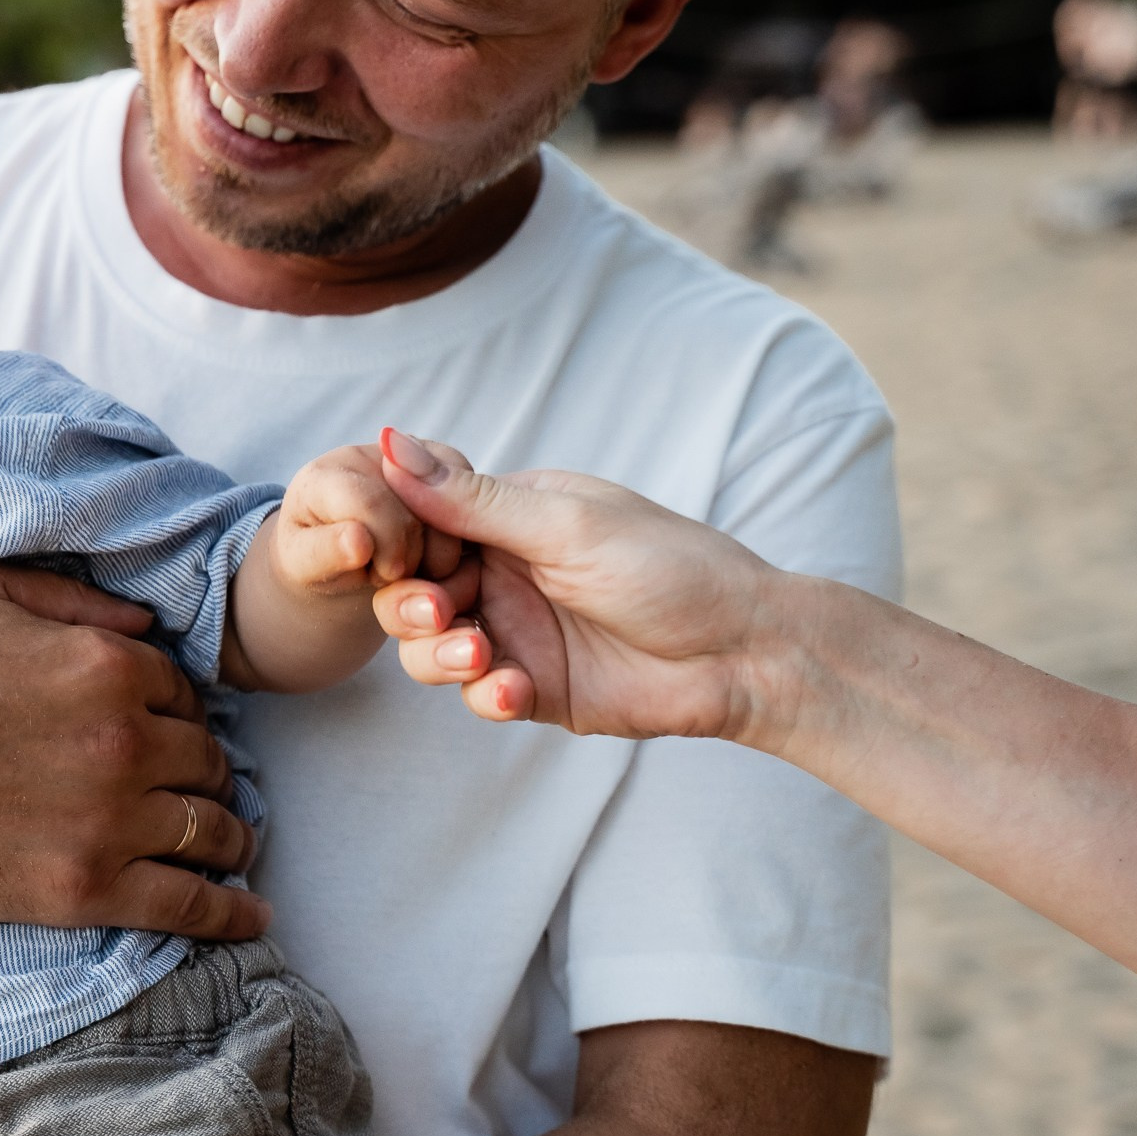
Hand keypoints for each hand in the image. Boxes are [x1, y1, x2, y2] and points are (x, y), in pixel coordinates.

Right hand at [0, 563, 270, 937]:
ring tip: (235, 845)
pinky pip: (187, 904)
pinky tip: (253, 914)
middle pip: (207, 759)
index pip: (183, 690)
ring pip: (210, 828)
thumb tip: (141, 625)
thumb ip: (70, 603)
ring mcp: (111, 819)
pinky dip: (231, 910)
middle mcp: (127, 739)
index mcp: (107, 665)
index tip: (172, 728)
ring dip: (231, 835)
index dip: (180, 710)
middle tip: (204, 787)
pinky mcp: (85, 890)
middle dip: (209, 771)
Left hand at [271, 443, 463, 594]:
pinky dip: (461, 542)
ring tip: (406, 568)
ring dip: (440, 554)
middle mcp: (372, 455)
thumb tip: (357, 541)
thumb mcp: (308, 567)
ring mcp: (415, 457)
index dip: (385, 544)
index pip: (368, 501)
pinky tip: (431, 557)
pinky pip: (477, 501)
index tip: (383, 578)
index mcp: (326, 474)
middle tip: (391, 576)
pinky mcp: (448, 469)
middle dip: (413, 554)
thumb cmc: (319, 564)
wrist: (342, 559)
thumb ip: (325, 554)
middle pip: (418, 504)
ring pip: (455, 504)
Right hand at [371, 431, 784, 739]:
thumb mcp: (566, 526)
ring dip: (438, 656)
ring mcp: (516, 632)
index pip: (422, 522)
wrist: (745, 653)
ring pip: (429, 648)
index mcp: (510, 517)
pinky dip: (485, 695)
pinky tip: (515, 690)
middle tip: (436, 613)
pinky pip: (477, 694)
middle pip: (412, 589)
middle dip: (410, 604)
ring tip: (478, 659)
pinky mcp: (532, 688)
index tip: (391, 555)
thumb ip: (472, 499)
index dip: (399, 542)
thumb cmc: (672, 570)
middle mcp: (505, 571)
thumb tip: (392, 441)